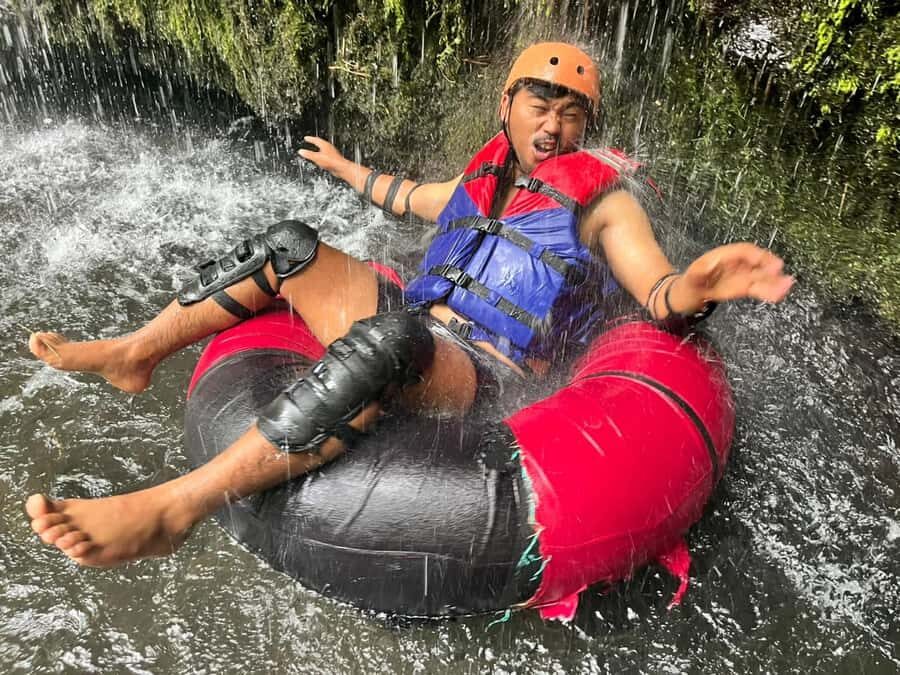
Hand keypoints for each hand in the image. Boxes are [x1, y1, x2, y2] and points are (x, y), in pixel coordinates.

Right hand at [297, 135, 348, 176]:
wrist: (341, 168)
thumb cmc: (331, 161)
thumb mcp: (316, 158)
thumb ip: (308, 154)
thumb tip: (301, 151)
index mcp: (325, 145)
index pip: (316, 139)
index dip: (310, 139)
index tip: (306, 138)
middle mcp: (329, 148)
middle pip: (320, 143)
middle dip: (315, 142)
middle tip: (311, 141)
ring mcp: (332, 153)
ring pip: (324, 149)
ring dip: (319, 149)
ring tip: (315, 150)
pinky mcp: (334, 159)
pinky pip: (326, 155)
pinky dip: (321, 155)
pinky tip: (321, 160)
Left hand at [680, 242, 794, 305]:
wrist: (685, 296)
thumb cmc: (686, 286)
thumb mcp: (689, 279)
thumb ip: (698, 273)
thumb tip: (705, 266)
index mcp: (721, 257)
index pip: (742, 251)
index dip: (755, 255)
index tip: (766, 261)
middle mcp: (733, 264)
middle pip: (754, 263)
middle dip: (768, 267)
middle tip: (781, 273)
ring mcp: (739, 276)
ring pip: (758, 276)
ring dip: (772, 281)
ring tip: (786, 285)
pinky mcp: (742, 287)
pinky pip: (756, 287)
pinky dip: (768, 290)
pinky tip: (780, 294)